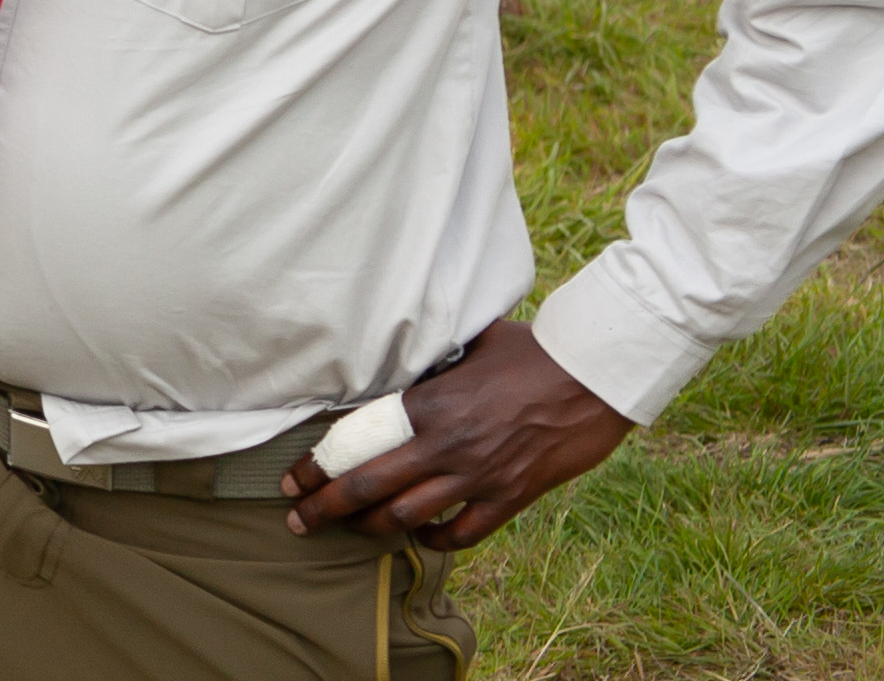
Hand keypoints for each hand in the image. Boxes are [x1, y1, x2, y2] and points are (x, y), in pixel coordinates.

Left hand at [287, 318, 632, 548]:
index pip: (356, 443)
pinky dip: (435, 540)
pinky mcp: (512, 497)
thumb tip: (393, 345)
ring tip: (350, 529)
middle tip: (298, 521)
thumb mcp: (466, 342)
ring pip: (409, 516)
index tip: (292, 482)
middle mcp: (445, 446)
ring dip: (372, 528)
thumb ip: (427, 355)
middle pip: (369, 488)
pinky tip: (419, 536)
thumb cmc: (528, 349)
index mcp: (426, 405)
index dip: (318, 468)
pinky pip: (464, 532)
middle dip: (326, 509)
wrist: (592, 377)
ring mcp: (479, 476)